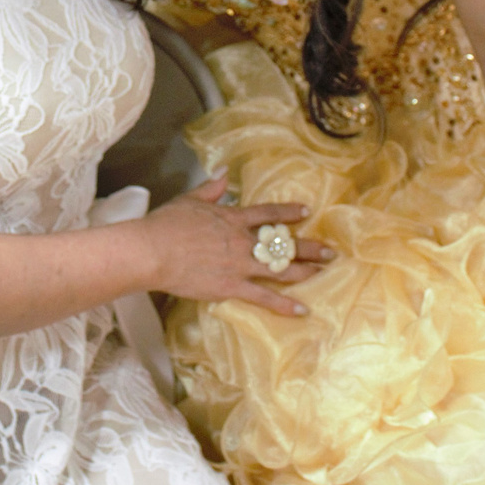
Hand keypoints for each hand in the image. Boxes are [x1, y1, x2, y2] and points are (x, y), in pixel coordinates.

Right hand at [143, 176, 331, 316]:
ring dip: (306, 271)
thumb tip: (223, 173)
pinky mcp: (232, 287)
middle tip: (331, 252)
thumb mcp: (189, 199)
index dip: (288, 213)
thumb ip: (210, 188)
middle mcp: (243, 241)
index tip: (306, 212)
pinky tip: (303, 311)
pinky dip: (284, 305)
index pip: (268, 213)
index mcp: (232, 218)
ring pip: (281, 270)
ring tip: (325, 273)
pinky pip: (264, 298)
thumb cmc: (166, 224)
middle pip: (283, 244)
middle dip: (310, 247)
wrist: (153, 250)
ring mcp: (240, 265)